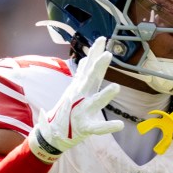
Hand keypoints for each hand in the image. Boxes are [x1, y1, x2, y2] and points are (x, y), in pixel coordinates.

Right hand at [27, 37, 123, 162]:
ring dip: (105, 95)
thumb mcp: (73, 91)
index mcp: (80, 88)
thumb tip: (85, 61)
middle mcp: (80, 97)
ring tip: (117, 88)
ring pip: (95, 102)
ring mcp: (82, 112)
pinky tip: (119, 125)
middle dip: (98, 67)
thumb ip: (81, 76)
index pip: (88, 67)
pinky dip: (108, 127)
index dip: (94, 53)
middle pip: (90, 80)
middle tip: (107, 54)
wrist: (52, 134)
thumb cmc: (66, 110)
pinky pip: (97, 128)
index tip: (102, 39)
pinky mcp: (84, 127)